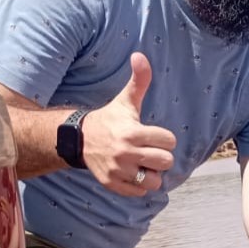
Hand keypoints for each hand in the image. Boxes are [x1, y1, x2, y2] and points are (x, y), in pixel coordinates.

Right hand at [83, 52, 177, 196]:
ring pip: (154, 181)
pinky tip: (131, 173)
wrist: (80, 139)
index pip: (169, 141)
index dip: (164, 138)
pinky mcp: (112, 184)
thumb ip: (139, 80)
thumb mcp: (125, 100)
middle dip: (161, 157)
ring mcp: (118, 171)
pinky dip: (138, 185)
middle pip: (165, 162)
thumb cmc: (110, 119)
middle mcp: (125, 153)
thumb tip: (140, 55)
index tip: (153, 135)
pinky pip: (139, 192)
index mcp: (132, 132)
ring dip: (151, 174)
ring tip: (142, 164)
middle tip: (149, 151)